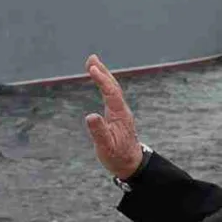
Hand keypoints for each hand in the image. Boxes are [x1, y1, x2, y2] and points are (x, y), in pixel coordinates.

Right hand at [83, 55, 146, 178]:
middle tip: (91, 58)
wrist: (131, 164)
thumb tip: (90, 116)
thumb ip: (99, 132)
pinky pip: (111, 95)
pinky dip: (104, 84)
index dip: (102, 80)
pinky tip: (100, 81)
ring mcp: (120, 111)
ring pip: (112, 89)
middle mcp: (122, 110)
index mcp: (120, 115)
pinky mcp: (117, 115)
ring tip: (93, 64)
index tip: (92, 68)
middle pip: (113, 86)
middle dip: (103, 71)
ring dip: (104, 75)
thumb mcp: (106, 147)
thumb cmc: (118, 157)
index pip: (111, 93)